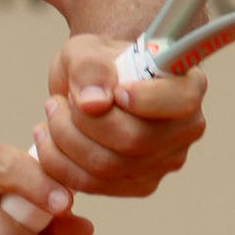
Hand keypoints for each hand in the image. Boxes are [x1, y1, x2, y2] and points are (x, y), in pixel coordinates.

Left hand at [34, 34, 207, 196]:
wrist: (88, 88)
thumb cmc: (95, 65)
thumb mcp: (86, 50)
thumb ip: (90, 67)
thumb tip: (94, 103)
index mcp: (186, 85)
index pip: (179, 101)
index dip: (144, 99)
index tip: (113, 91)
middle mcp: (184, 128)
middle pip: (134, 139)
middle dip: (82, 121)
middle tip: (56, 101)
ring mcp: (165, 161)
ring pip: (109, 167)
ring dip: (64, 141)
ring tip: (51, 114)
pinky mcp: (138, 184)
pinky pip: (94, 185)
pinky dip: (60, 164)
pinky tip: (47, 139)